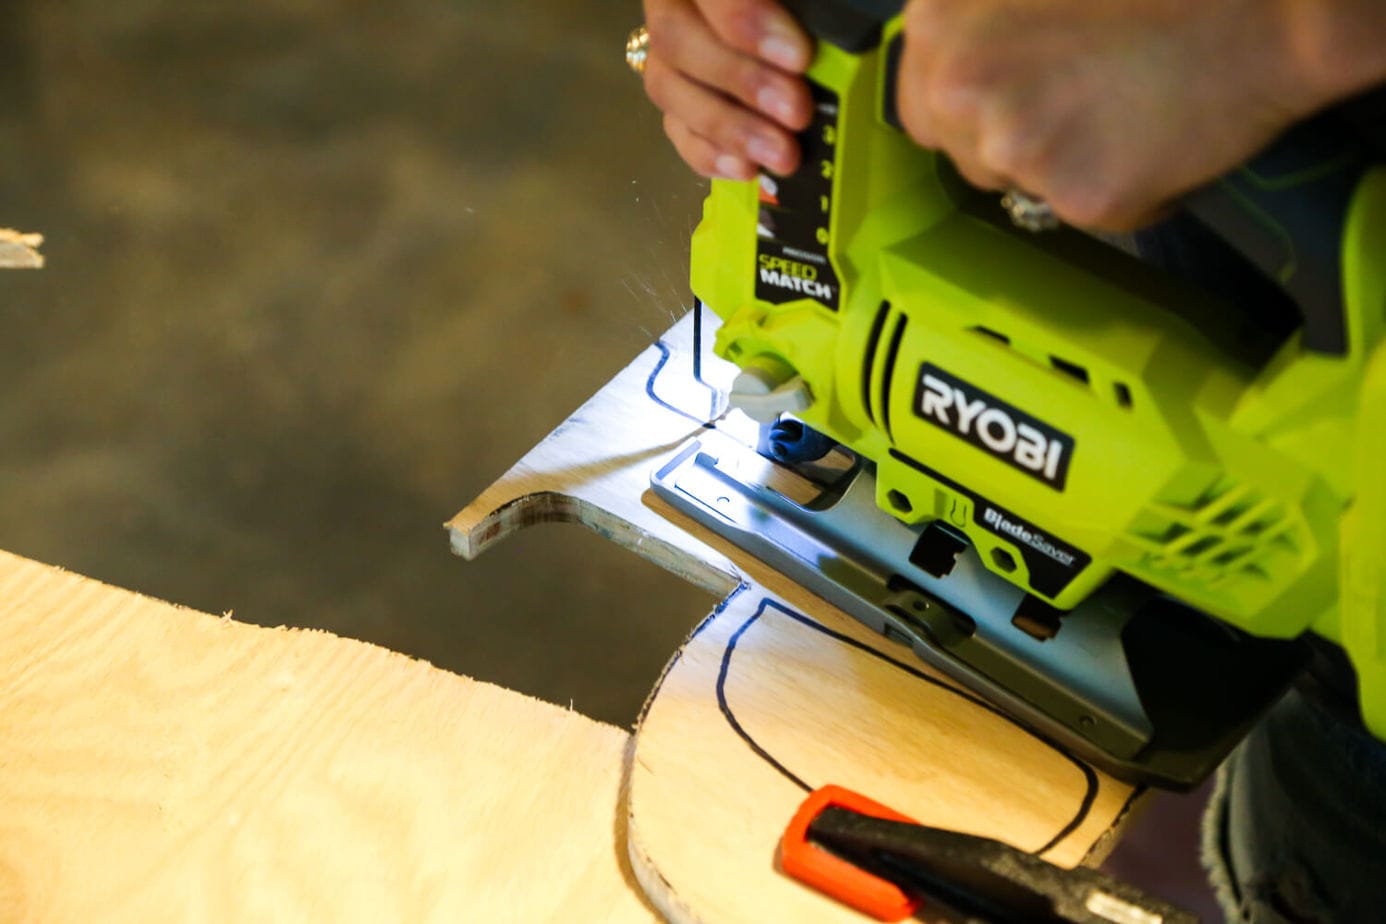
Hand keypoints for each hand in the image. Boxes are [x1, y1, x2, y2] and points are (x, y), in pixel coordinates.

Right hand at [640, 0, 814, 178]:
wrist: (781, 33)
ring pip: (667, 88)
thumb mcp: (801, 3)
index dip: (744, 20)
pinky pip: (674, 129)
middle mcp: (672, 5)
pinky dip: (709, 153)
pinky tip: (747, 168)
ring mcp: (666, 55)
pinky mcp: (675, 99)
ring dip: (728, 127)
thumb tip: (834, 31)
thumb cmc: (797, 13)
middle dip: (740, 80)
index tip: (798, 58)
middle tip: (796, 113)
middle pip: (676, 38)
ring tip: (783, 155)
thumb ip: (808, 9)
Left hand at [895, 0, 1371, 229]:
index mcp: (941, 20)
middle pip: (960, 151)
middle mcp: (960, 85)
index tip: (1002, 105)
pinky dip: (1119, 190)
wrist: (1264, 5)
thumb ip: (980, 25)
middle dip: (1010, 140)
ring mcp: (1014, 145)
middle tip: (1079, 103)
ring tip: (1126, 105)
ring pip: (1019, 187)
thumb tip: (958, 77)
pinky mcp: (1075, 195)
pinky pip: (1083, 212)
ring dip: (1063, 164)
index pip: (920, 102)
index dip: (966, 108)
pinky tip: (1154, 134)